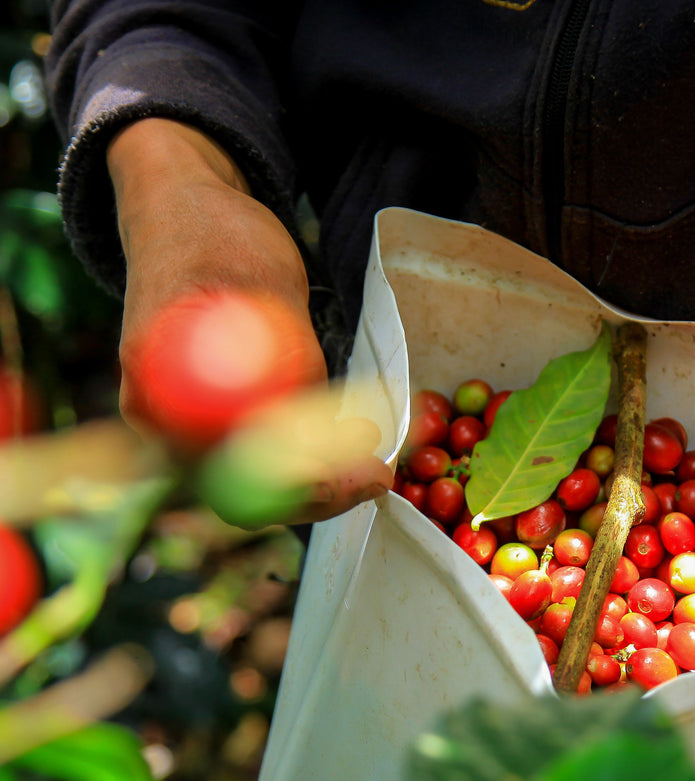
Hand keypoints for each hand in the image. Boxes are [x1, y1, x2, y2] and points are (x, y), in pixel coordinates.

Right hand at [107, 118, 392, 521]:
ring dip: (322, 480)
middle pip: (241, 495)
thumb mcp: (263, 286)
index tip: (349, 476)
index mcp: (157, 390)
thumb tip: (316, 423)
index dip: (292, 482)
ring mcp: (190, 430)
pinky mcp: (220, 426)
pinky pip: (266, 464)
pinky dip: (312, 461)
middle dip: (318, 491)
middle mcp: (164, 424)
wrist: (187, 214)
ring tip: (375, 460)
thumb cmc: (218, 236)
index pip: (225, 468)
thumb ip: (286, 355)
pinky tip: (353, 444)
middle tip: (380, 476)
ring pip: (260, 488)